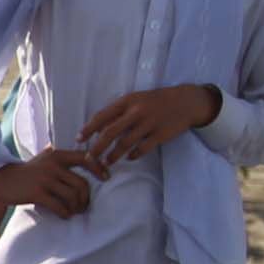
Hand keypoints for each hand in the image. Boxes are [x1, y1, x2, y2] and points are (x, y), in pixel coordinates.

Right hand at [0, 146, 95, 218]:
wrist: (0, 179)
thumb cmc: (25, 171)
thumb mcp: (43, 157)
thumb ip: (60, 154)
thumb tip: (81, 151)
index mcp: (57, 155)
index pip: (86, 158)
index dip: (99, 168)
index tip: (106, 178)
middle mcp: (53, 166)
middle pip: (81, 184)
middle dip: (86, 198)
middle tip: (83, 206)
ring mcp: (44, 180)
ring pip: (72, 196)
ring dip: (76, 207)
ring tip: (73, 212)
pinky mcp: (36, 193)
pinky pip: (59, 206)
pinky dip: (65, 213)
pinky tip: (64, 215)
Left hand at [74, 84, 223, 170]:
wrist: (185, 101)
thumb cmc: (154, 101)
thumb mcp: (134, 100)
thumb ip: (117, 113)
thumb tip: (95, 129)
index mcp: (127, 101)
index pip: (101, 116)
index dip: (88, 129)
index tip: (79, 140)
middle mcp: (136, 111)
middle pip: (110, 133)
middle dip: (97, 148)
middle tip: (89, 159)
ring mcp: (149, 123)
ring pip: (125, 144)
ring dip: (113, 155)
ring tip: (106, 162)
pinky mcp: (161, 134)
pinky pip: (142, 149)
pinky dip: (133, 155)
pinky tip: (129, 158)